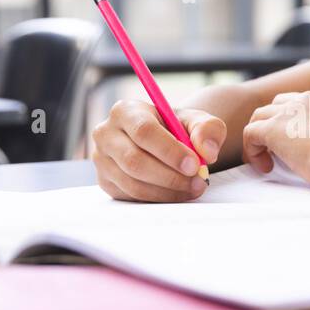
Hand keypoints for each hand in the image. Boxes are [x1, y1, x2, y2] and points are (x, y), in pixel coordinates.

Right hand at [91, 100, 225, 201]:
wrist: (163, 141)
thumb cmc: (177, 128)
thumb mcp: (196, 120)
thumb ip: (207, 129)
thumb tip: (206, 152)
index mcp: (125, 111)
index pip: (144, 131)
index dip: (170, 151)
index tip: (194, 165)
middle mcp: (106, 134)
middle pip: (134, 161)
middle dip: (171, 176)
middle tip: (198, 181)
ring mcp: (102, 160)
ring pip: (133, 183)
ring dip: (168, 191)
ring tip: (194, 188)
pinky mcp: (106, 182)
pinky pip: (132, 196)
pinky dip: (159, 198)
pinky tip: (178, 193)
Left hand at [242, 91, 309, 188]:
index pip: (304, 104)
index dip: (295, 122)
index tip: (298, 143)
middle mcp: (307, 101)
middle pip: (278, 104)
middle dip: (273, 123)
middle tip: (276, 149)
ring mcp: (287, 112)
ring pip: (260, 116)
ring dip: (260, 137)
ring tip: (266, 160)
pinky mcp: (272, 128)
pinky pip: (250, 133)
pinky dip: (252, 150)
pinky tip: (264, 167)